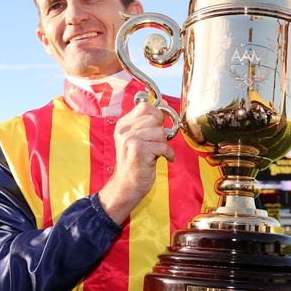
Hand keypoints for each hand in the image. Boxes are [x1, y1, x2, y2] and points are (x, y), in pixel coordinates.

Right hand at [98, 101, 174, 223]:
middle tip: (155, 144)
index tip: (159, 125)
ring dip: (163, 144)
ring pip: (160, 132)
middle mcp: (124, 130)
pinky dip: (168, 154)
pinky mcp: (138, 150)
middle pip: (155, 118)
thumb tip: (163, 104)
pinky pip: (163, 146)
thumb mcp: (136, 139)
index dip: (157, 115)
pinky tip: (164, 159)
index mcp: (122, 125)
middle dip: (161, 132)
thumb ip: (147, 122)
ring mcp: (130, 140)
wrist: (126, 186)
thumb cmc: (135, 163)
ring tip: (156, 153)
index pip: (145, 107)